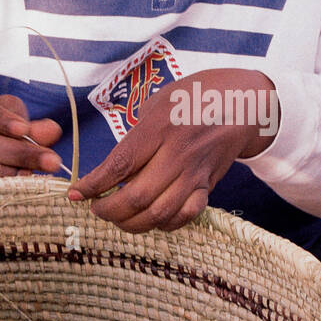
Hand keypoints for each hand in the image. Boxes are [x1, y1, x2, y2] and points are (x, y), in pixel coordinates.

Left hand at [68, 68, 277, 231]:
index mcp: (160, 127)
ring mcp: (195, 174)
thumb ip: (137, 134)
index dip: (94, 184)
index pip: (120, 165)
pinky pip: (184, 216)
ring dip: (131, 223)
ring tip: (117, 218)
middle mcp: (178, 154)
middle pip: (136, 197)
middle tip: (96, 209)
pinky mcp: (208, 186)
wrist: (244, 103)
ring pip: (159, 214)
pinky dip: (164, 224)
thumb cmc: (196, 96)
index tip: (76, 193)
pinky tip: (150, 219)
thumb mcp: (160, 101)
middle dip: (108, 210)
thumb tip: (113, 166)